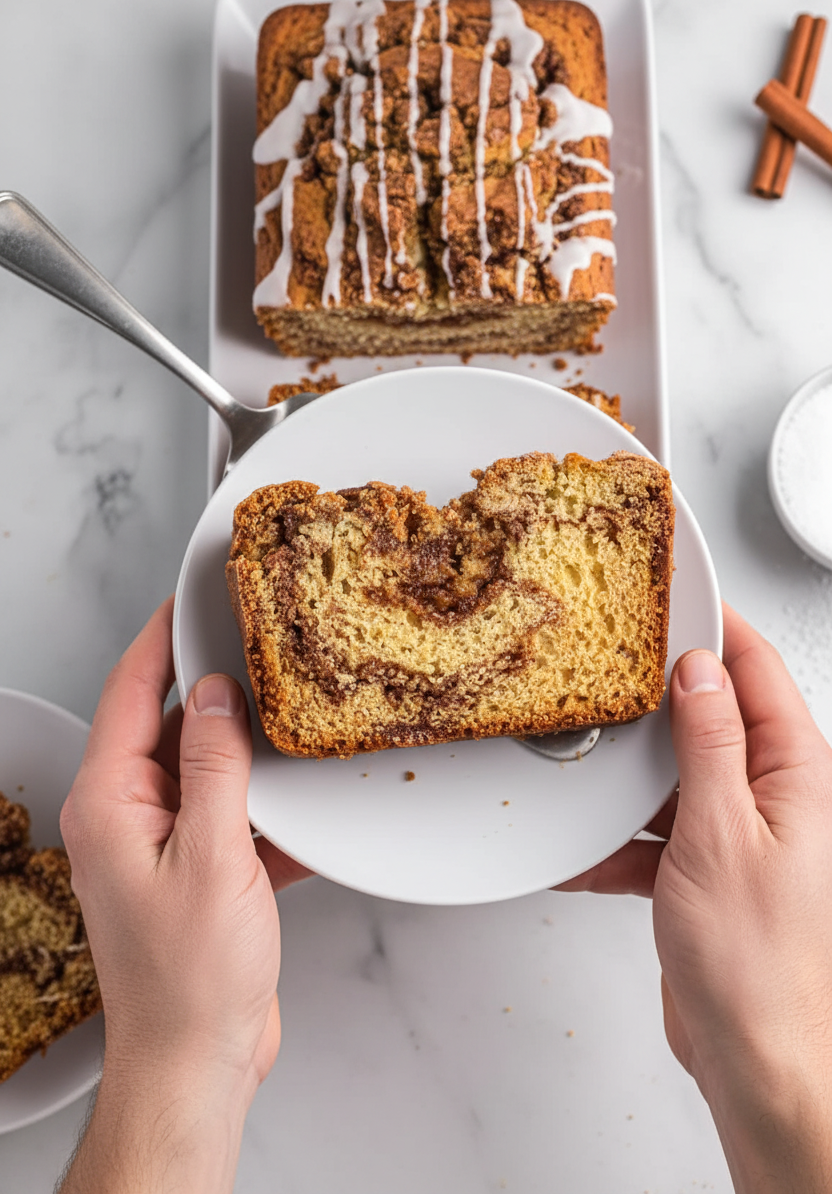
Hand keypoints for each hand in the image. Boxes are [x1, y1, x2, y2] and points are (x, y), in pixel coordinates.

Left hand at [59, 597, 310, 1193]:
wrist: (196, 1063)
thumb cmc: (188, 980)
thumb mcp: (212, 858)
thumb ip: (215, 768)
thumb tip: (219, 696)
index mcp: (110, 803)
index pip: (131, 692)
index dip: (161, 639)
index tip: (192, 599)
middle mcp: (128, 815)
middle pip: (171, 723)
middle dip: (217, 688)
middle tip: (262, 647)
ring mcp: (163, 843)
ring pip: (207, 767)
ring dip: (248, 749)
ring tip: (293, 713)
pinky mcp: (199, 870)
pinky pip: (232, 813)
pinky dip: (266, 805)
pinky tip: (306, 801)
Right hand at [557, 604, 831, 1192]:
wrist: (757, 1061)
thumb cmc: (758, 966)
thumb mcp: (721, 834)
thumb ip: (711, 744)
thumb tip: (700, 671)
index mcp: (797, 774)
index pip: (757, 669)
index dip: (716, 626)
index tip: (675, 592)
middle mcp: (774, 798)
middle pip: (714, 716)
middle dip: (661, 697)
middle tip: (614, 669)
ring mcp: (739, 835)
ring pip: (679, 774)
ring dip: (634, 777)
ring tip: (592, 766)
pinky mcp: (706, 872)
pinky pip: (657, 834)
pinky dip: (620, 842)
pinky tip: (586, 853)